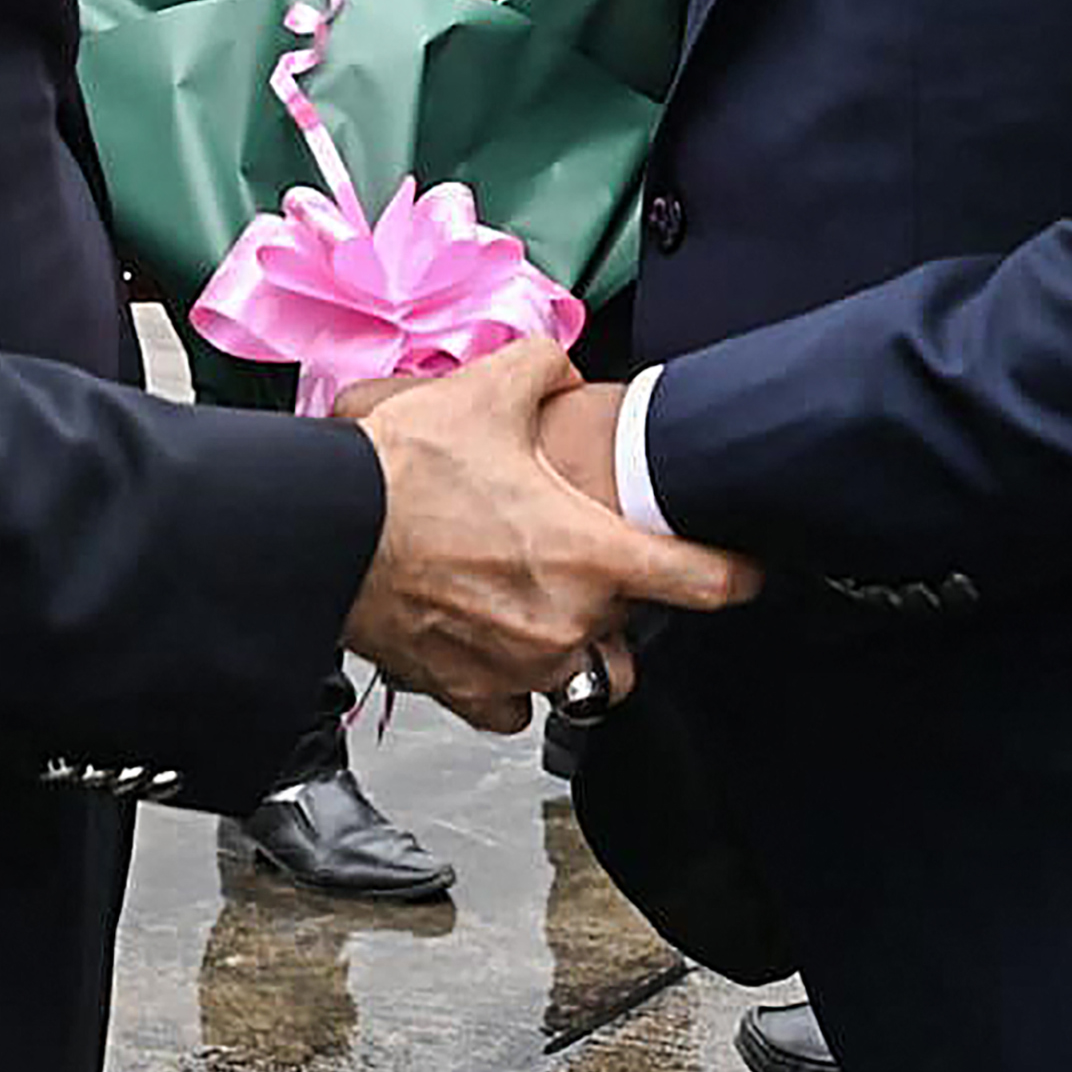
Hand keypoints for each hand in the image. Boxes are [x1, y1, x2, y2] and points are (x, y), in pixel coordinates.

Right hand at [339, 337, 758, 734]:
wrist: (323, 530)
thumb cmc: (402, 470)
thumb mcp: (489, 387)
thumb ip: (548, 369)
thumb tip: (565, 372)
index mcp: (590, 556)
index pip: (704, 583)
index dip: (737, 573)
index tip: (748, 569)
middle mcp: (565, 625)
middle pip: (634, 622)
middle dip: (619, 589)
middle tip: (581, 547)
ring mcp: (518, 670)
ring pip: (579, 666)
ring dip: (569, 634)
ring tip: (531, 588)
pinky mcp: (469, 695)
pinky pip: (520, 702)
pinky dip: (514, 675)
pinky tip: (492, 627)